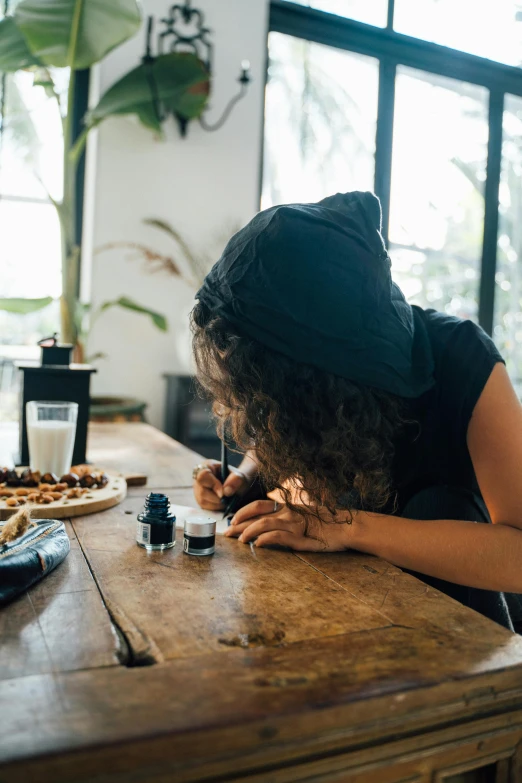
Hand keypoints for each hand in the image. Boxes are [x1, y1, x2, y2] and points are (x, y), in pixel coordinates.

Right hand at [193, 460, 248, 510]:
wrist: (236, 486)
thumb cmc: (236, 479)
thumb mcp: (240, 476)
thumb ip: (235, 480)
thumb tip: (226, 491)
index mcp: (207, 466)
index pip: (203, 476)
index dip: (213, 485)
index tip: (224, 493)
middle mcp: (198, 478)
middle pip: (202, 491)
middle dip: (217, 498)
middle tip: (228, 498)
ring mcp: (197, 489)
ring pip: (202, 501)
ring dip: (217, 504)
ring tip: (226, 500)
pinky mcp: (199, 500)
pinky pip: (204, 507)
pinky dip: (215, 508)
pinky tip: (222, 503)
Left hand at [224, 499, 351, 551]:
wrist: (347, 528)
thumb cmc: (326, 526)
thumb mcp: (303, 520)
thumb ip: (287, 521)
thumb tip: (267, 529)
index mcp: (287, 508)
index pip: (259, 506)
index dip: (243, 512)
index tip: (231, 521)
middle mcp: (289, 513)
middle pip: (257, 515)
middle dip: (239, 524)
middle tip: (227, 534)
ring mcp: (295, 524)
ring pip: (266, 524)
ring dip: (249, 531)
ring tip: (239, 540)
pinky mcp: (302, 538)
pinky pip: (280, 536)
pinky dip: (267, 539)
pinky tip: (258, 544)